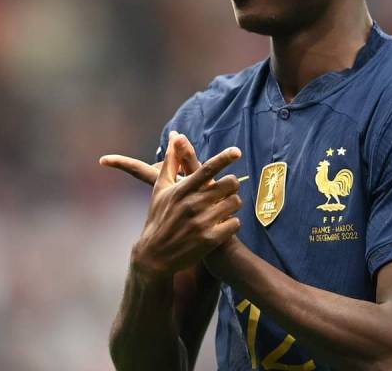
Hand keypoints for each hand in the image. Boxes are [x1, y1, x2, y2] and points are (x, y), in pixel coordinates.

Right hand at [101, 132, 242, 281]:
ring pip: (235, 203)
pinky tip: (223, 225)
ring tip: (223, 208)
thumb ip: (171, 160)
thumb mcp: (161, 188)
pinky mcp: (210, 240)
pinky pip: (235, 223)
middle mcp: (192, 204)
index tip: (237, 152)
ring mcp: (202, 223)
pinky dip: (232, 223)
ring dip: (233, 204)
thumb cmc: (158, 217)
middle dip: (232, 185)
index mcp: (182, 190)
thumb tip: (175, 135)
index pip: (206, 170)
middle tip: (227, 189)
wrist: (154, 255)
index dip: (223, 159)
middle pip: (229, 184)